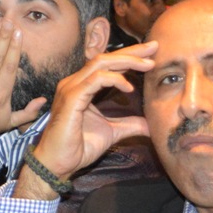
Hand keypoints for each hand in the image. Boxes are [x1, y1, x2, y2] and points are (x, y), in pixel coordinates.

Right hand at [13, 42, 155, 200]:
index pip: (107, 65)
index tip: (152, 54)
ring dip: (126, 61)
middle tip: (154, 48)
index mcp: (82, 87)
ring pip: (100, 63)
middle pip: (105, 58)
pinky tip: (129, 88)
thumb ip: (129, 124)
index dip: (129, 57)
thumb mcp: (112, 132)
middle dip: (131, 52)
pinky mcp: (71, 98)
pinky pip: (95, 80)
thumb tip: (151, 124)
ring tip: (148, 65)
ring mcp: (71, 89)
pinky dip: (114, 80)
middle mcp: (74, 83)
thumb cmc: (78, 147)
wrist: (58, 163)